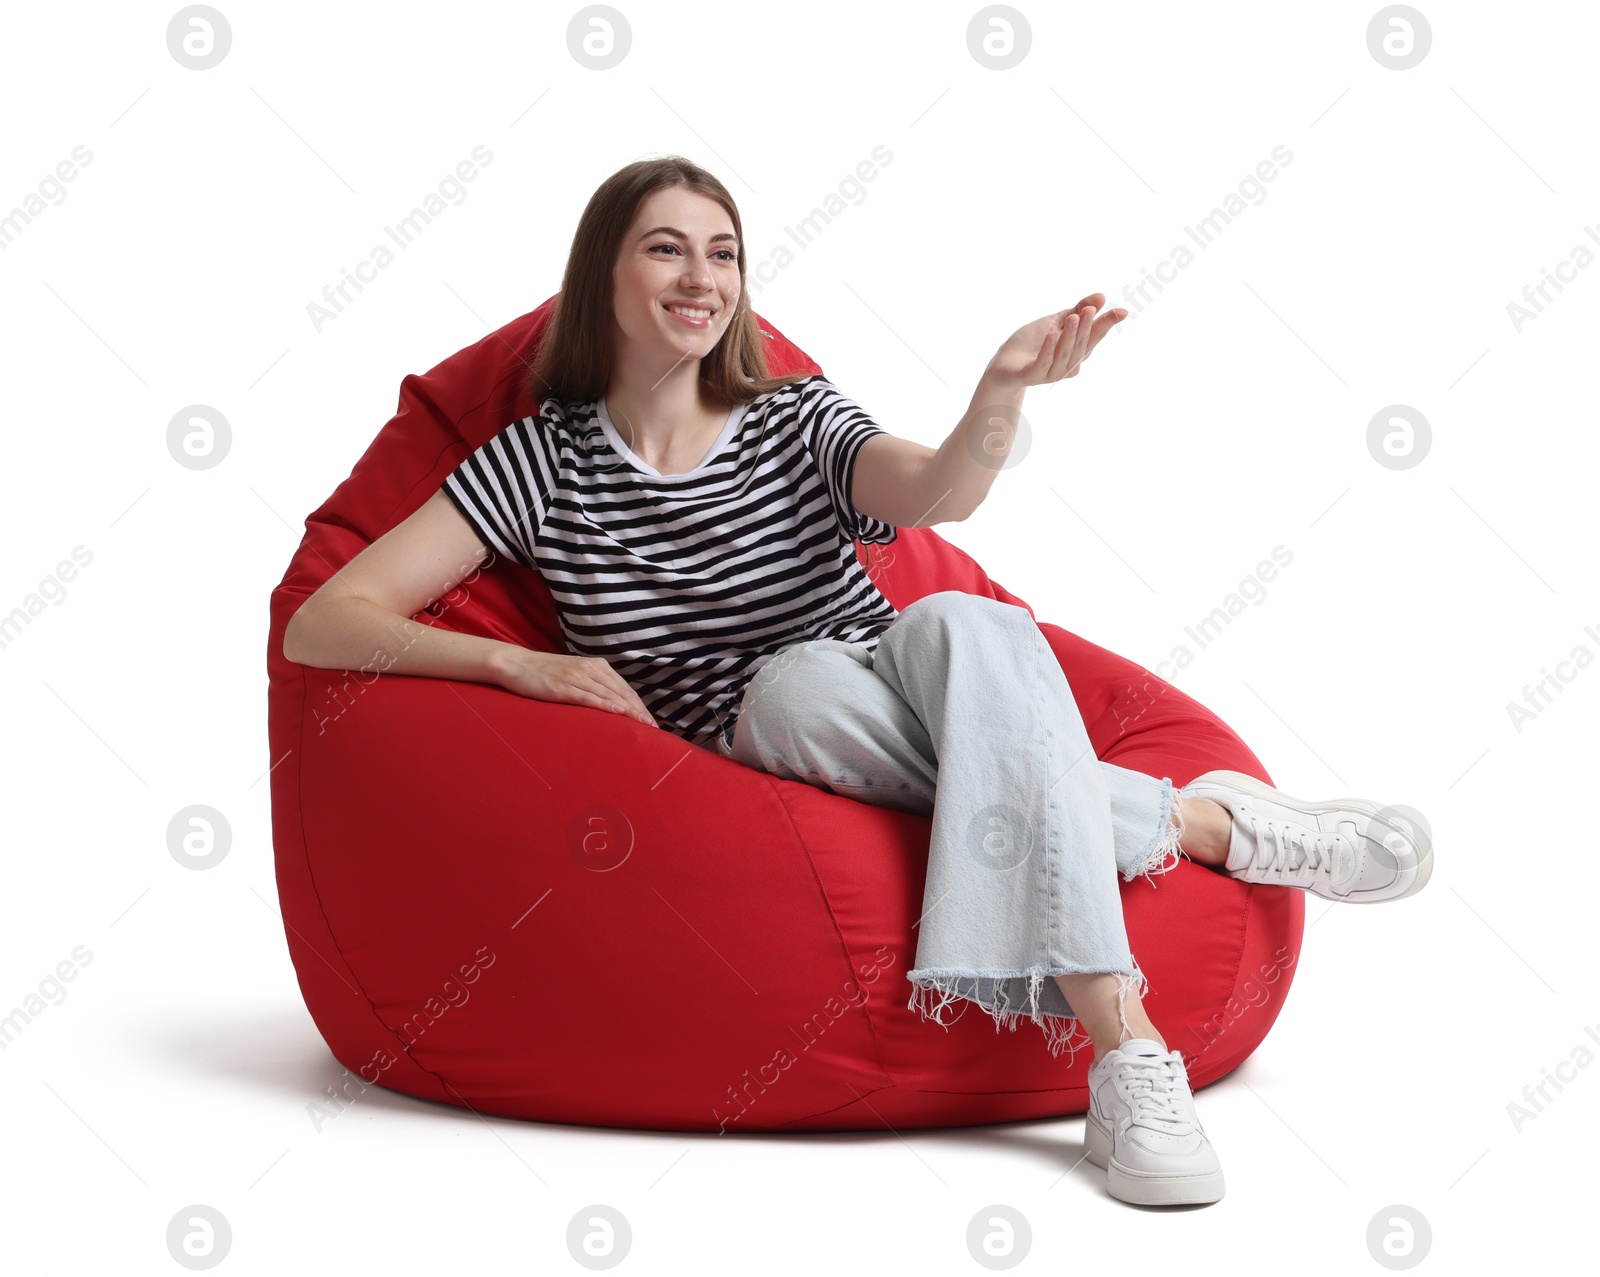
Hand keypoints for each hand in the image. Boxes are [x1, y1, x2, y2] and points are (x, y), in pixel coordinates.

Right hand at [494, 647, 657, 726]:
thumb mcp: (575, 673)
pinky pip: (588, 696)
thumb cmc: (545, 672)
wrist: (516, 664)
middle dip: (639, 710)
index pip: (623, 687)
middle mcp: (589, 669)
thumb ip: (593, 683)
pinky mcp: (563, 687)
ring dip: (628, 711)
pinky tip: (618, 712)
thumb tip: (611, 701)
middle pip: (621, 692)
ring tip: (643, 725)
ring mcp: (576, 677)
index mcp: (595, 665)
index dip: (639, 704)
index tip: (650, 721)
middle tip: (653, 728)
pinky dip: (605, 705)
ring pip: (609, 694)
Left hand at [985, 293, 1125, 390]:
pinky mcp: (1032, 376)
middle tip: (1090, 309)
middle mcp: (1068, 365)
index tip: (1122, 311)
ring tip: (1073, 317)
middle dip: (1086, 327)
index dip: (1106, 325)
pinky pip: (1043, 363)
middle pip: (1080, 345)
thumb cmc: (1032, 342)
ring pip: (1065, 354)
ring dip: (1069, 335)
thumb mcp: (1057, 321)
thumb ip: (1078, 309)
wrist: (1004, 363)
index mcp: (1076, 352)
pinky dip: (1048, 350)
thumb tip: (1102, 297)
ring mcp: (1051, 373)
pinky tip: (1051, 335)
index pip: (1094, 337)